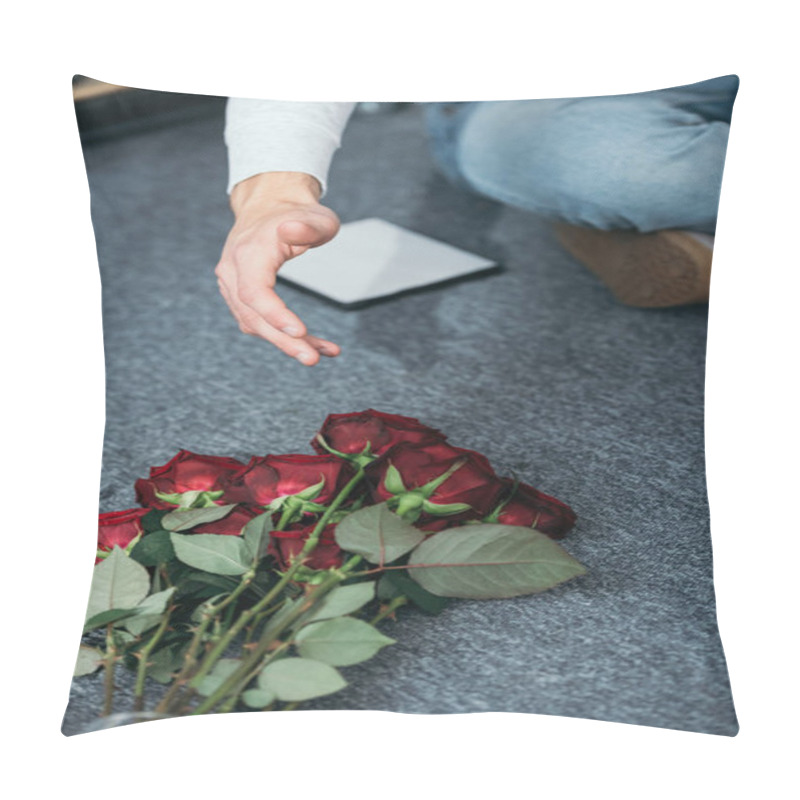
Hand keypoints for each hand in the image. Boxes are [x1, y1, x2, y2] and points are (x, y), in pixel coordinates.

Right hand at [215, 172, 341, 365]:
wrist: (269, 208)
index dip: (274, 314)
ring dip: (287, 343)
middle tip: (312, 359)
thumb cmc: (298, 214)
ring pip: (254, 324)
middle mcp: (233, 270)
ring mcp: (232, 285)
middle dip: (283, 341)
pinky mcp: (239, 297)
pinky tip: (313, 345)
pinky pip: (258, 322)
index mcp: (249, 252)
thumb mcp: (317, 217)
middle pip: (253, 315)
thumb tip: (291, 230)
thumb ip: (310, 226)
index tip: (300, 332)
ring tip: (322, 353)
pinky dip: (282, 336)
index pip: (254, 291)